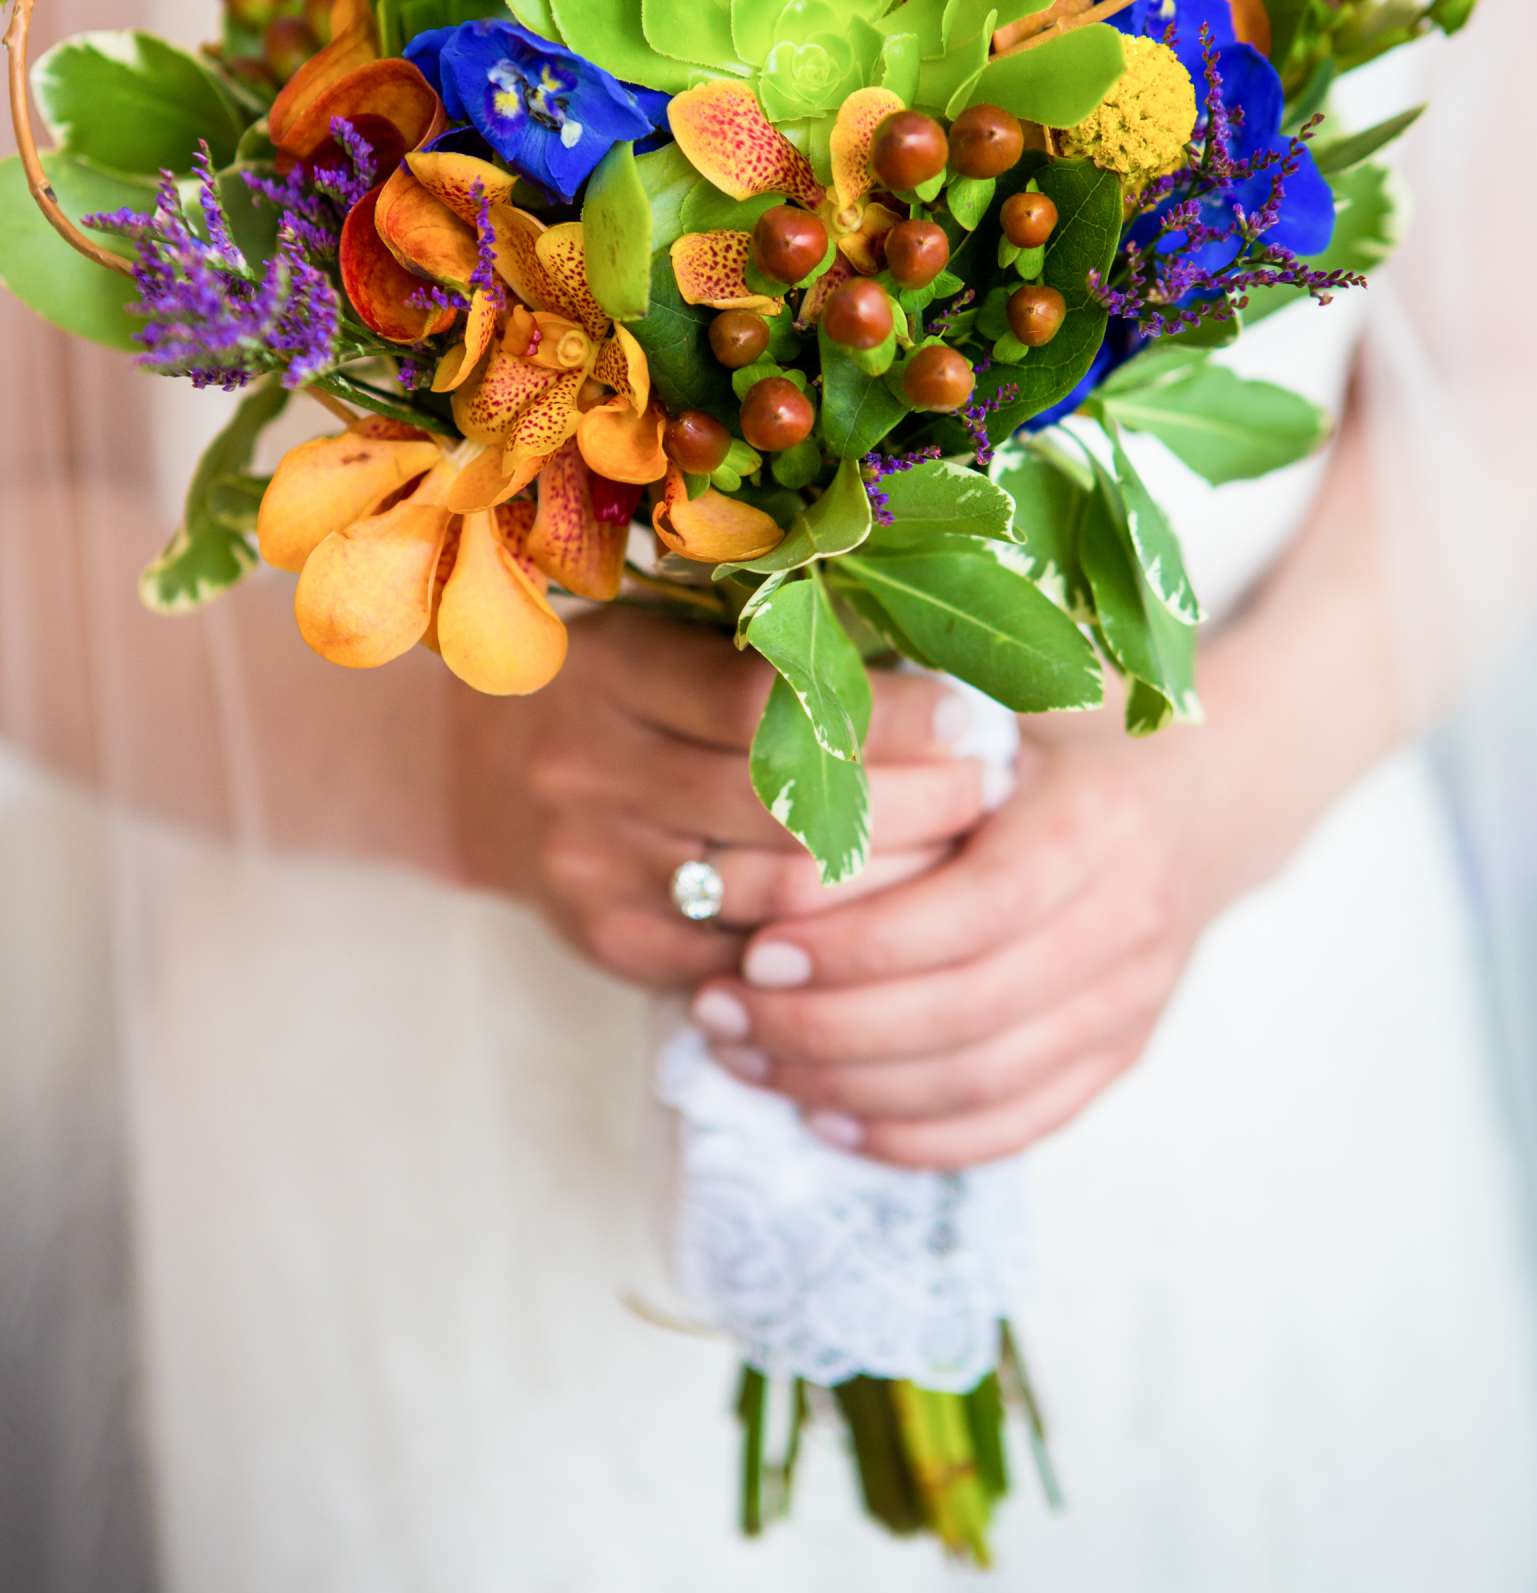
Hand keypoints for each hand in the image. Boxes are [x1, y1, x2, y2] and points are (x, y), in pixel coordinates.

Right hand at [453, 605, 999, 991]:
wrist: (489, 771)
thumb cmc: (632, 685)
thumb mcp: (679, 633)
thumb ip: (784, 643)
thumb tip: (949, 665)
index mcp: (613, 668)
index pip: (765, 698)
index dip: (882, 714)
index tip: (972, 719)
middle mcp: (585, 766)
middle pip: (775, 802)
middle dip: (907, 800)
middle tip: (990, 791)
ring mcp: (589, 863)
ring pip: (769, 894)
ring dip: (888, 881)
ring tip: (965, 855)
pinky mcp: (605, 939)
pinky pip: (738, 959)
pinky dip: (824, 949)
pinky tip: (895, 927)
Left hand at [686, 709, 1269, 1168]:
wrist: (1208, 792)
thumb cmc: (1071, 731)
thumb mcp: (1012, 693)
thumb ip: (917, 715)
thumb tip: (790, 714)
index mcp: (1092, 824)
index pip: (971, 911)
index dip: (858, 943)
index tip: (756, 950)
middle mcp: (1126, 921)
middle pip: (968, 1013)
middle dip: (827, 1029)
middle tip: (720, 1016)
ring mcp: (1131, 1000)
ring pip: (985, 1083)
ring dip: (852, 1089)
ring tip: (749, 1065)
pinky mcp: (1121, 1054)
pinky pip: (1018, 1124)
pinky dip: (919, 1138)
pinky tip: (828, 1120)